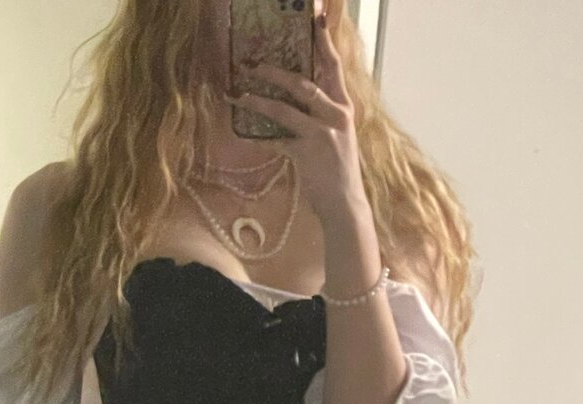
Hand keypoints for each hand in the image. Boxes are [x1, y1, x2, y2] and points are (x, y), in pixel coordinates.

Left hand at [224, 16, 367, 224]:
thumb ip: (323, 116)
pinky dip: (256, 138)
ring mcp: (321, 134)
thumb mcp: (338, 137)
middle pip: (301, 83)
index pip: (333, 68)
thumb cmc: (338, 172)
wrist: (345, 205)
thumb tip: (297, 98)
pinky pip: (274, 141)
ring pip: (283, 109)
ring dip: (257, 101)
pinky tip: (241, 135)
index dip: (323, 42)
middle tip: (251, 64)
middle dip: (273, 71)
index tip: (314, 19)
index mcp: (343, 108)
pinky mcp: (306, 154)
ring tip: (237, 95)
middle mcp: (335, 116)